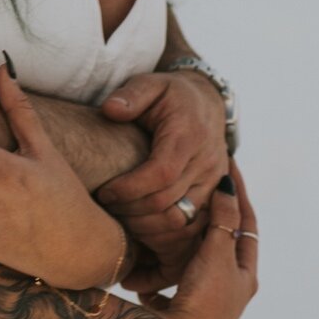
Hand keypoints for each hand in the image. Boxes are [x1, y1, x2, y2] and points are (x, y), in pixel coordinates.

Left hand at [95, 68, 230, 290]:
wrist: (206, 103)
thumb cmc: (170, 95)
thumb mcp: (151, 83)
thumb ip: (131, 95)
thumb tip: (110, 109)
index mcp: (189, 136)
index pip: (160, 174)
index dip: (129, 189)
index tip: (103, 192)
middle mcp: (207, 163)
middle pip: (168, 202)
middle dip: (131, 211)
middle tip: (105, 208)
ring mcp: (214, 183)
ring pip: (181, 221)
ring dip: (146, 228)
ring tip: (120, 220)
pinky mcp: (215, 198)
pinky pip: (191, 228)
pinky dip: (164, 236)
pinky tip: (141, 230)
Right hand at [146, 162, 258, 318]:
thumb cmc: (205, 297)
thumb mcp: (217, 253)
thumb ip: (223, 220)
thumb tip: (228, 187)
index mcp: (245, 276)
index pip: (247, 224)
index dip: (238, 194)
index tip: (229, 166)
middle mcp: (229, 291)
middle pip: (219, 245)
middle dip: (207, 219)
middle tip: (195, 188)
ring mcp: (205, 303)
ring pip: (191, 264)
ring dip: (178, 246)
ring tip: (164, 223)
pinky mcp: (180, 314)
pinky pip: (169, 286)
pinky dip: (158, 274)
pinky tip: (144, 267)